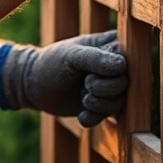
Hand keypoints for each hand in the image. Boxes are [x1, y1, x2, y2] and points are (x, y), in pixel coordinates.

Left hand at [0, 30, 126, 125]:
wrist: (34, 85)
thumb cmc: (52, 63)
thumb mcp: (71, 56)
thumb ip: (95, 58)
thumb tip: (122, 65)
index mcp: (112, 45)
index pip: (127, 61)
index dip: (109, 70)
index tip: (88, 68)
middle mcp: (117, 66)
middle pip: (125, 84)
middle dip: (100, 88)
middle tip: (84, 82)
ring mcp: (112, 87)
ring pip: (119, 103)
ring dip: (96, 103)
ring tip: (81, 95)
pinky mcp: (104, 105)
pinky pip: (109, 117)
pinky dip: (93, 117)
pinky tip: (81, 114)